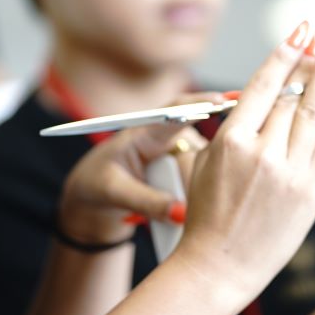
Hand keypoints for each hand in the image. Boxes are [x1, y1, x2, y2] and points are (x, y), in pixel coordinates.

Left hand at [58, 95, 212, 245]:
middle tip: (189, 204)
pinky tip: (186, 213)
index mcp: (144, 132)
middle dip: (205, 172)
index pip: (176, 111)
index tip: (223, 101)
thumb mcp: (114, 192)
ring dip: (201, 188)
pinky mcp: (184, 173)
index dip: (200, 103)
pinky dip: (199, 197)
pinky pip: (202, 182)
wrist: (91, 196)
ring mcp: (177, 156)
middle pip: (201, 146)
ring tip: (180, 212)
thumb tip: (181, 214)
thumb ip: (146, 201)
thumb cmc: (97, 183)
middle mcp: (166, 138)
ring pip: (206, 167)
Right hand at [176, 24, 314, 298]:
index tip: (300, 31)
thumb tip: (258, 101)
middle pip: (293, 96)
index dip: (285, 54)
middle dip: (311, 61)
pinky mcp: (310, 191)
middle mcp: (263, 153)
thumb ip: (232, 130)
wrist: (219, 264)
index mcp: (231, 142)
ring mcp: (291, 173)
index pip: (263, 86)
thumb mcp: (205, 163)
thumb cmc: (205, 214)